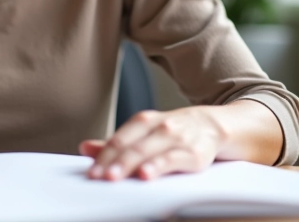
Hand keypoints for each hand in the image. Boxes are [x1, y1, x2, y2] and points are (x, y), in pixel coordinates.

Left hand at [80, 107, 223, 180]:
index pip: (119, 139)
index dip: (103, 156)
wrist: (213, 124)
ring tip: (114, 176)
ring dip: (129, 164)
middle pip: (131, 146)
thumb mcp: (145, 132)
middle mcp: (159, 127)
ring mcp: (177, 138)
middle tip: (97, 176)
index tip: (91, 172)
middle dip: (112, 162)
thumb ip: (117, 143)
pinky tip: (146, 174)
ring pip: (148, 151)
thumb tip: (85, 148)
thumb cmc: (174, 132)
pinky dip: (158, 166)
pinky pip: (173, 160)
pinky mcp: (194, 153)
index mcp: (144, 121)